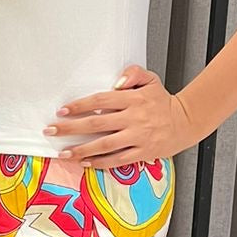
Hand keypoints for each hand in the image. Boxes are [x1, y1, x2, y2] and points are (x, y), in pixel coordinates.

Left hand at [45, 65, 200, 168]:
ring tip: (63, 153)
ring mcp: (138, 137)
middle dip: (71, 128)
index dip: (79, 106)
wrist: (186, 121)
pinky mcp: (143, 153)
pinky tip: (85, 163)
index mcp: (133, 99)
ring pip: (104, 145)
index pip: (100, 101)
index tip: (62, 111)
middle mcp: (134, 118)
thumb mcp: (151, 79)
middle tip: (51, 131)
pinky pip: (118, 160)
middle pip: (96, 124)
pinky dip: (100, 163)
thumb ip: (133, 73)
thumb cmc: (163, 101)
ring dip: (81, 150)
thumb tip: (116, 82)